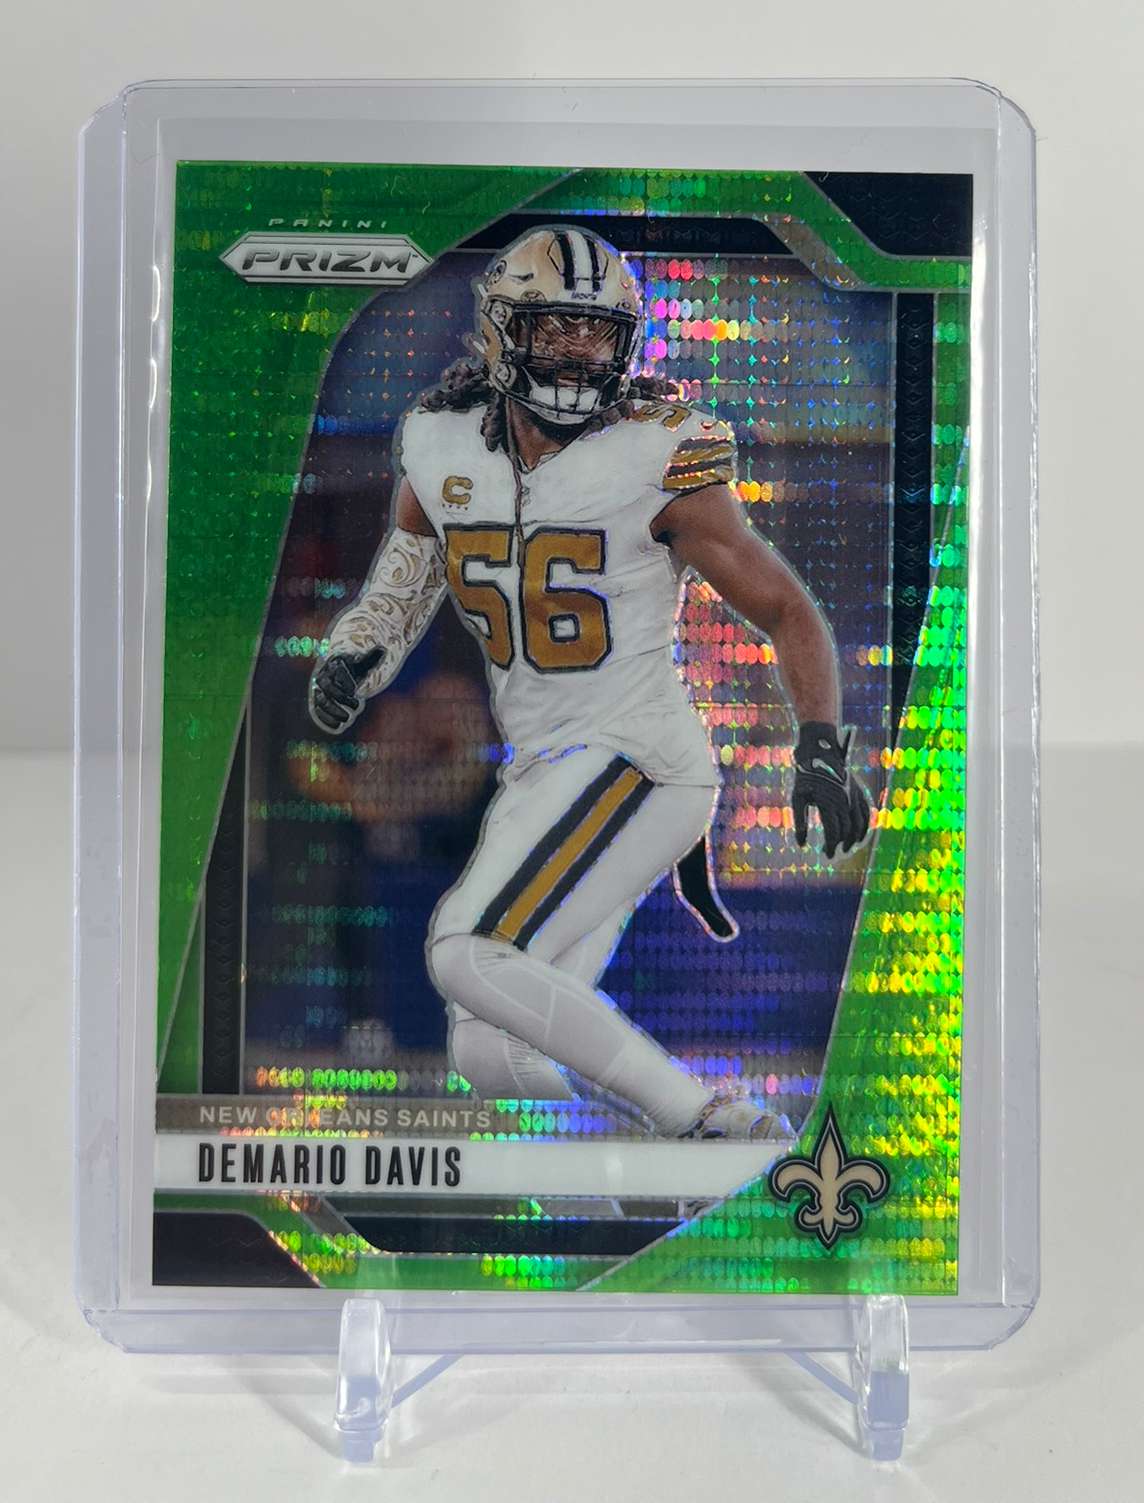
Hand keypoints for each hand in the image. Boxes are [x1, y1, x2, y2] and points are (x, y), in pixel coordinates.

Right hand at [308, 648, 381, 733]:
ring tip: (347, 718)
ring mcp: (320, 689)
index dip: (345, 680)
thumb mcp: (364, 661)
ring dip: (333, 711)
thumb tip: (382, 649)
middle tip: (357, 706)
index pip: (337, 670)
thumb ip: (372, 657)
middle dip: (340, 698)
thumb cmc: (356, 666)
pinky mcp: (319, 701)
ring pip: (321, 701)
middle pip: (326, 687)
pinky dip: (326, 719)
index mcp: (335, 663)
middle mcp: (325, 675)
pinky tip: (337, 726)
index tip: (355, 690)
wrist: (342, 672)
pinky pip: (318, 711)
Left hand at [791, 722, 870, 858]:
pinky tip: (859, 834)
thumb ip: (800, 821)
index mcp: (828, 804)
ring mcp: (853, 796)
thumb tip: (802, 844)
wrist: (819, 752)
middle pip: (847, 830)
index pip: (833, 833)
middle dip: (840, 844)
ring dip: (855, 838)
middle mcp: (844, 801)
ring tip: (846, 847)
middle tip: (831, 851)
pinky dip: (865, 825)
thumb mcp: (797, 797)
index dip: (831, 846)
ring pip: (860, 823)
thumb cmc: (805, 776)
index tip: (827, 854)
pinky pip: (866, 812)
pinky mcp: (858, 791)